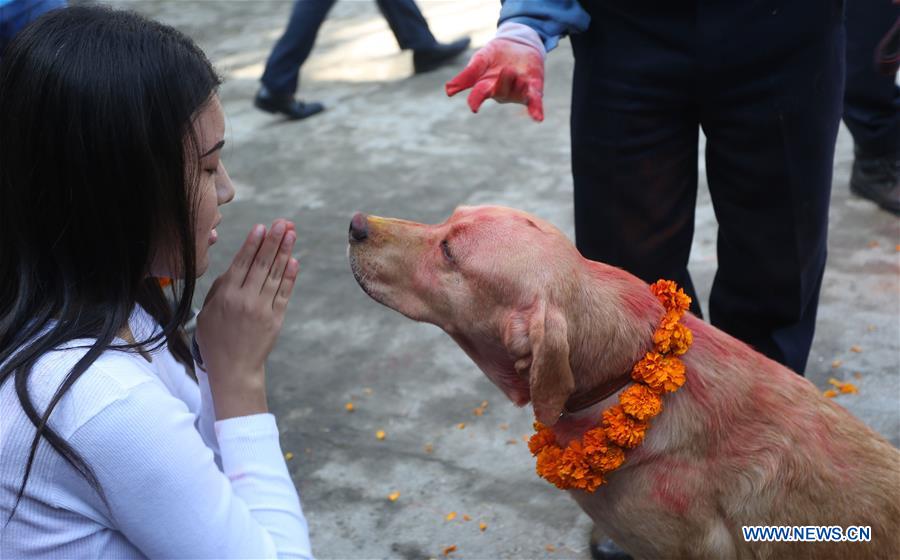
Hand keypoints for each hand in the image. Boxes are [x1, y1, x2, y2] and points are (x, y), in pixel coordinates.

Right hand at [195, 219, 299, 418]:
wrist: (233, 370)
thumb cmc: (215, 340)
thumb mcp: (206, 313)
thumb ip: (220, 288)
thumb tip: (235, 266)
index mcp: (225, 296)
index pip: (242, 263)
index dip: (253, 244)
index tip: (262, 226)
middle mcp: (245, 300)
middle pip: (262, 264)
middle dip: (273, 241)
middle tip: (282, 223)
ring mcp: (262, 309)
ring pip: (275, 275)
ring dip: (284, 252)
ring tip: (291, 234)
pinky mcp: (276, 319)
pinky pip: (285, 293)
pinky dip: (290, 277)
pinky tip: (294, 261)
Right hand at [445, 35, 544, 121]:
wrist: (518, 43)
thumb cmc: (495, 55)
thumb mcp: (480, 59)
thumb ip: (467, 75)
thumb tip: (448, 91)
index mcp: (485, 86)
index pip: (478, 94)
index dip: (475, 100)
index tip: (474, 108)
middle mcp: (501, 93)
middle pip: (501, 91)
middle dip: (504, 81)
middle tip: (508, 69)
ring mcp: (518, 92)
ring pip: (517, 92)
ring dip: (519, 83)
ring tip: (519, 73)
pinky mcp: (534, 90)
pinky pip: (534, 102)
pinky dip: (535, 110)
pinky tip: (537, 118)